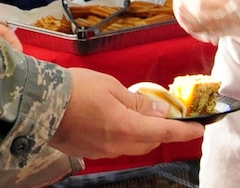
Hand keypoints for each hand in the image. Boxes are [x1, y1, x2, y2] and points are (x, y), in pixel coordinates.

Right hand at [48, 68, 202, 159]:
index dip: (184, 131)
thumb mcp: (111, 87)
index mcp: (125, 127)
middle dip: (162, 129)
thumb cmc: (76, 89)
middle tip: (165, 111)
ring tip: (139, 111)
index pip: (164, 131)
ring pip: (134, 145)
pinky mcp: (91, 152)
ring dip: (143, 131)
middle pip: (150, 141)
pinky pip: (117, 146)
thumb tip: (161, 111)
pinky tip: (117, 118)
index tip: (199, 129)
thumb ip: (138, 102)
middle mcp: (117, 145)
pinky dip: (125, 134)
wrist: (39, 103)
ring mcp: (103, 152)